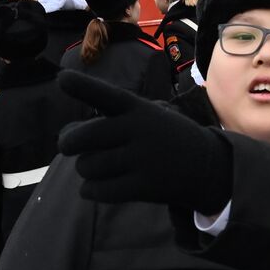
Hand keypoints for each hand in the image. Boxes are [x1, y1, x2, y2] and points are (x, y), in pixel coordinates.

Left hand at [57, 71, 231, 212]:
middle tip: (67, 146)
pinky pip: (99, 191)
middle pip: (84, 137)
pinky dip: (90, 190)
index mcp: (138, 108)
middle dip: (68, 142)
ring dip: (85, 169)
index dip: (83, 87)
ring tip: (97, 167)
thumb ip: (110, 119)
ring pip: (88, 166)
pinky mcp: (145, 187)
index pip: (106, 95)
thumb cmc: (166, 137)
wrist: (207, 166)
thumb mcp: (149, 115)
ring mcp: (142, 159)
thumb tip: (68, 136)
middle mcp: (138, 130)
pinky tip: (96, 187)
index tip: (62, 79)